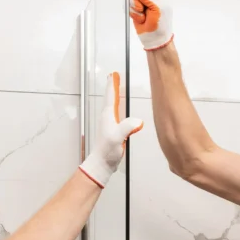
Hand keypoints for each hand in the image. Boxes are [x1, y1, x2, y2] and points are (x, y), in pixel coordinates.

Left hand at [79, 72, 142, 187]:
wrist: (102, 164)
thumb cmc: (107, 151)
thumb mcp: (118, 137)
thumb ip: (127, 127)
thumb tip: (138, 120)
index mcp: (108, 116)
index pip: (110, 96)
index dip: (112, 85)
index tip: (113, 74)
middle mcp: (107, 117)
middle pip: (110, 98)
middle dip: (112, 87)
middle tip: (114, 76)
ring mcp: (110, 124)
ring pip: (113, 105)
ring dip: (114, 95)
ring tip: (117, 88)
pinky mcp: (113, 130)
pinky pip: (116, 113)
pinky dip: (118, 106)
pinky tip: (121, 108)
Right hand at [128, 0, 173, 50]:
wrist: (155, 40)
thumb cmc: (161, 25)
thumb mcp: (157, 8)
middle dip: (136, 0)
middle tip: (142, 9)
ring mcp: (141, 3)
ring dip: (135, 9)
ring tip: (143, 16)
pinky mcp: (134, 10)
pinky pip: (128, 7)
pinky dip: (133, 14)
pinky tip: (140, 19)